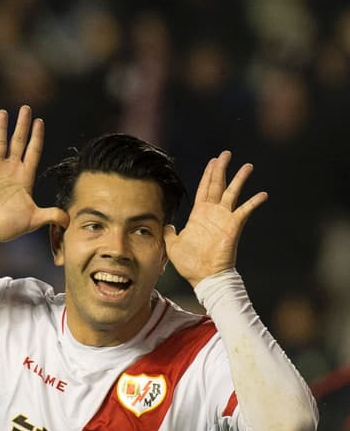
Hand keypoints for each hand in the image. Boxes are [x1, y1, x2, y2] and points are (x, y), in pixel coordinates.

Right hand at [0, 105, 67, 243]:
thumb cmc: (9, 226)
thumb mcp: (33, 219)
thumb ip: (51, 215)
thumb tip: (69, 220)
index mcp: (25, 176)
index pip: (33, 151)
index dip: (37, 137)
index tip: (39, 121)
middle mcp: (11, 169)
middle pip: (18, 142)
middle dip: (22, 125)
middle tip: (25, 108)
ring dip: (1, 128)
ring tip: (2, 113)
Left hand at [164, 151, 266, 285]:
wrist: (203, 277)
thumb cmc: (189, 263)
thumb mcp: (172, 246)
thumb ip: (169, 233)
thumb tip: (167, 224)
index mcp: (198, 215)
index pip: (204, 189)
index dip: (208, 175)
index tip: (213, 161)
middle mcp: (212, 213)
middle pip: (217, 185)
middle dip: (221, 169)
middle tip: (226, 154)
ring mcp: (224, 218)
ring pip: (232, 193)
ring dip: (239, 179)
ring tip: (247, 166)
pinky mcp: (233, 226)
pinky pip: (244, 211)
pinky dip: (253, 202)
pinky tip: (262, 194)